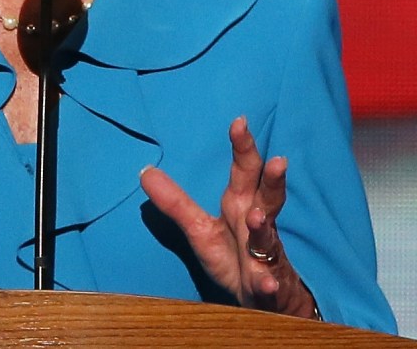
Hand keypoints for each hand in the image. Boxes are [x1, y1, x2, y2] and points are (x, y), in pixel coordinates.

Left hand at [140, 116, 317, 318]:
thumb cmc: (233, 256)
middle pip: (268, 196)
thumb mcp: (199, 228)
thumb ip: (175, 201)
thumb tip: (144, 171)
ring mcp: (266, 255)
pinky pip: (270, 284)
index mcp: (241, 204)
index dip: (242, 146)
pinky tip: (266, 282)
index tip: (239, 121)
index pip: (245, 170)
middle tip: (278, 161)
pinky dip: (269, 283)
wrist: (261, 300)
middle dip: (273, 179)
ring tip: (257, 217)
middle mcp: (258, 223)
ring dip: (264, 228)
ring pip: (269, 237)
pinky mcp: (269, 285)